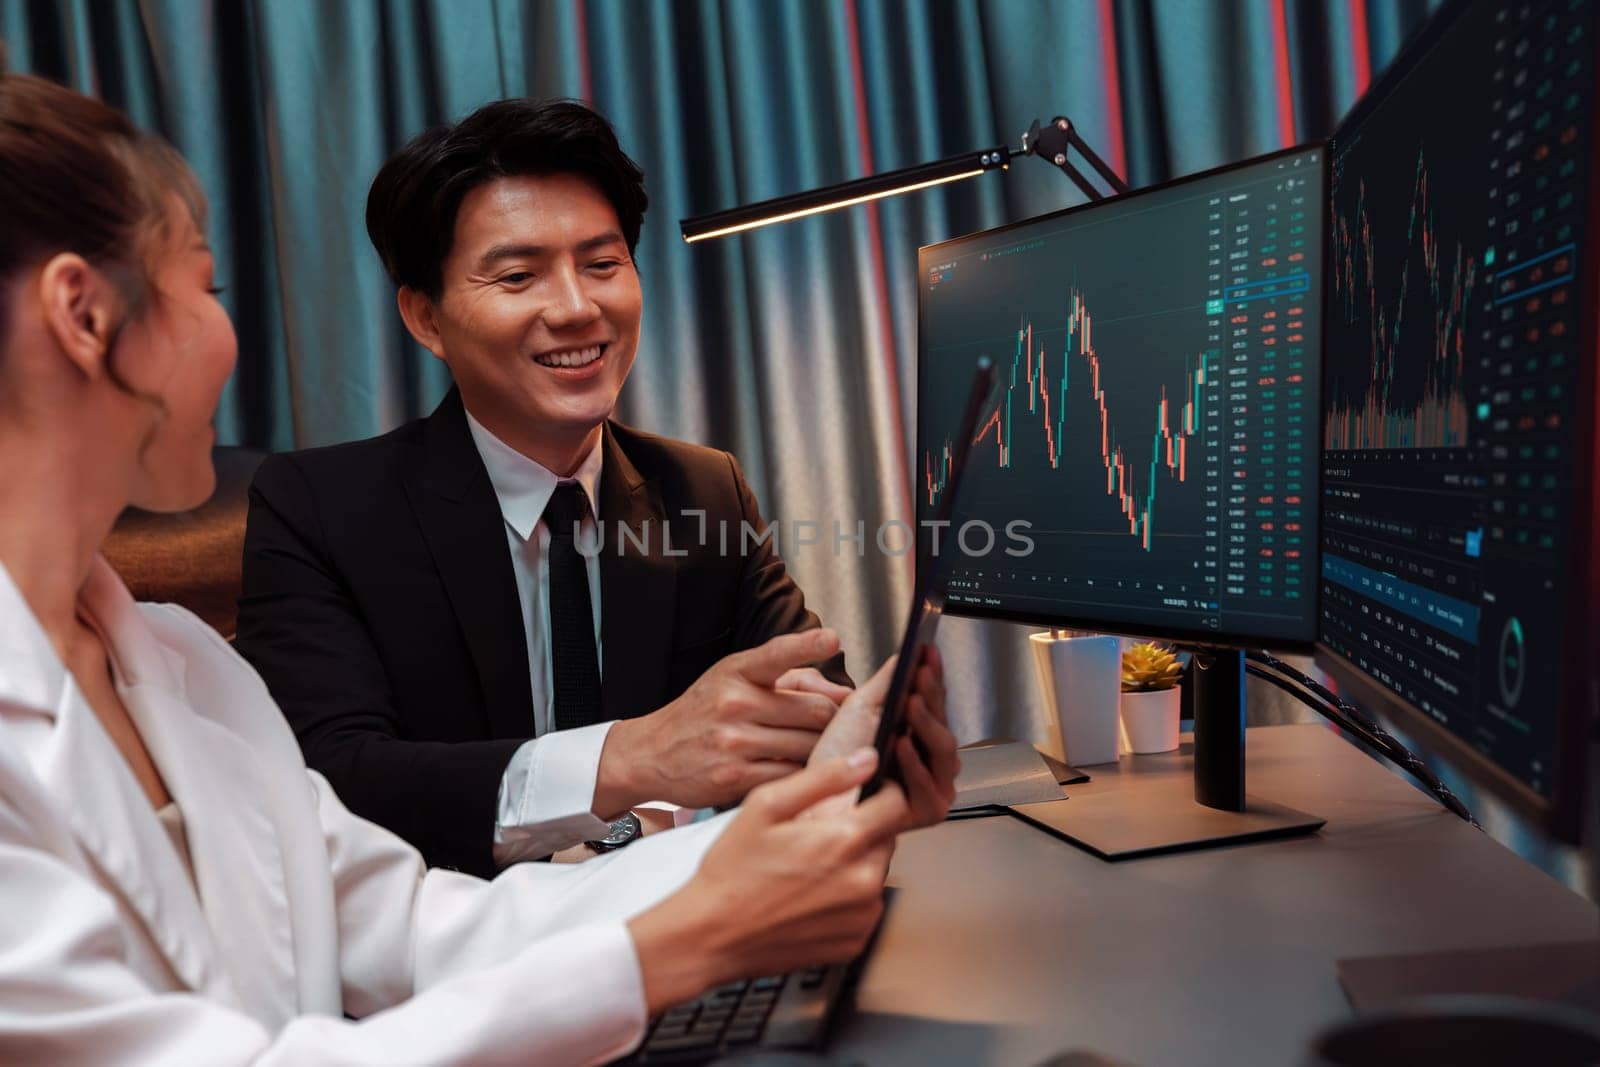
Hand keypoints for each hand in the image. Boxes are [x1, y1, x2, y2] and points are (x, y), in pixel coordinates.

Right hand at [595, 629, 842, 813]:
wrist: (650, 753)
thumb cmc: (703, 713)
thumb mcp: (735, 681)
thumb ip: (788, 679)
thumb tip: (841, 692)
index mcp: (736, 672)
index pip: (776, 654)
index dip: (807, 646)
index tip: (831, 638)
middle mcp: (734, 702)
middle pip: (814, 710)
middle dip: (834, 721)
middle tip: (839, 727)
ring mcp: (733, 741)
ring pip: (808, 746)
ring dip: (821, 751)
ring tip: (816, 750)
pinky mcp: (734, 776)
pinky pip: (790, 775)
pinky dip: (801, 774)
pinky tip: (795, 770)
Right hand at [627, 749, 908, 1012]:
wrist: (712, 936)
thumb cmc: (733, 870)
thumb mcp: (767, 806)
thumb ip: (824, 778)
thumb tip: (868, 758)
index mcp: (846, 841)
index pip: (896, 804)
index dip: (882, 791)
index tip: (864, 793)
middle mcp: (864, 881)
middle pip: (886, 838)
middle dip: (863, 830)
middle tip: (819, 835)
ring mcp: (862, 916)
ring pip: (876, 873)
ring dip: (855, 865)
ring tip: (810, 870)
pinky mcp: (855, 942)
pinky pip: (865, 908)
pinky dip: (848, 900)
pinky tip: (811, 898)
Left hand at [806, 645, 958, 827]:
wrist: (816, 801)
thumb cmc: (837, 761)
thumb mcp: (860, 710)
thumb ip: (887, 682)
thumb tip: (908, 651)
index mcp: (919, 734)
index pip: (935, 702)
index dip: (933, 676)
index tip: (928, 652)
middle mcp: (931, 760)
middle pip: (943, 724)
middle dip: (932, 696)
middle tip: (922, 672)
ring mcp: (933, 786)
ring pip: (942, 751)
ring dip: (927, 723)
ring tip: (913, 701)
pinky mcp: (927, 811)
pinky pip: (928, 786)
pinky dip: (915, 764)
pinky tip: (903, 743)